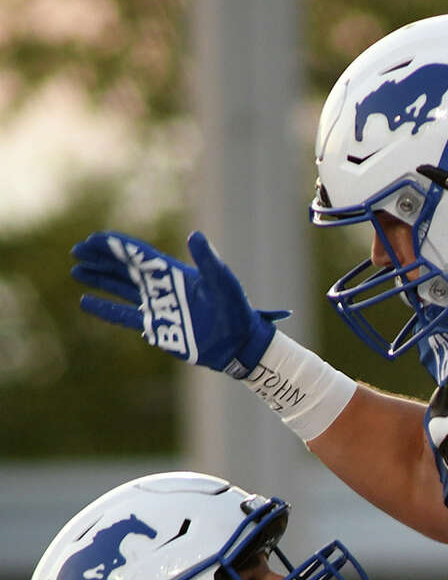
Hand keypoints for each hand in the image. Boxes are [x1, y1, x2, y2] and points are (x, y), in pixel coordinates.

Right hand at [71, 230, 286, 376]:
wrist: (239, 344)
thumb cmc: (236, 311)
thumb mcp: (224, 283)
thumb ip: (208, 261)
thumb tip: (195, 235)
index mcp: (173, 273)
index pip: (138, 255)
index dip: (116, 246)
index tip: (94, 239)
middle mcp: (162, 287)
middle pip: (124, 267)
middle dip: (101, 258)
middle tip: (77, 250)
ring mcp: (157, 306)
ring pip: (121, 288)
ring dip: (99, 278)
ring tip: (76, 270)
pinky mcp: (156, 327)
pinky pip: (124, 316)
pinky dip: (106, 309)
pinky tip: (86, 302)